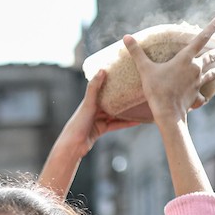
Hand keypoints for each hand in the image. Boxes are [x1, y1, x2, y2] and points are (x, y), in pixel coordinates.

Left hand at [39, 70, 139, 197]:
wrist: (73, 145)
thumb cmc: (78, 123)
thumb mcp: (88, 104)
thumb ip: (94, 88)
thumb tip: (102, 70)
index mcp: (91, 100)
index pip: (105, 88)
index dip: (115, 83)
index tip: (127, 76)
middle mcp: (95, 108)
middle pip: (112, 101)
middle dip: (124, 97)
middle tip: (138, 90)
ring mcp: (98, 119)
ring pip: (116, 113)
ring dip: (127, 111)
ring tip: (140, 105)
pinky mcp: (101, 129)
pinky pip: (116, 124)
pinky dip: (126, 123)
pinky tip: (137, 121)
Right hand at [125, 17, 214, 125]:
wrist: (168, 112)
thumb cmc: (157, 89)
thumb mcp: (145, 70)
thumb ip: (137, 53)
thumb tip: (126, 37)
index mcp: (186, 58)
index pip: (201, 38)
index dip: (211, 28)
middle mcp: (196, 68)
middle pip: (211, 56)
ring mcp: (198, 82)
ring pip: (213, 73)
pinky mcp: (196, 94)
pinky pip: (203, 94)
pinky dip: (205, 95)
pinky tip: (207, 98)